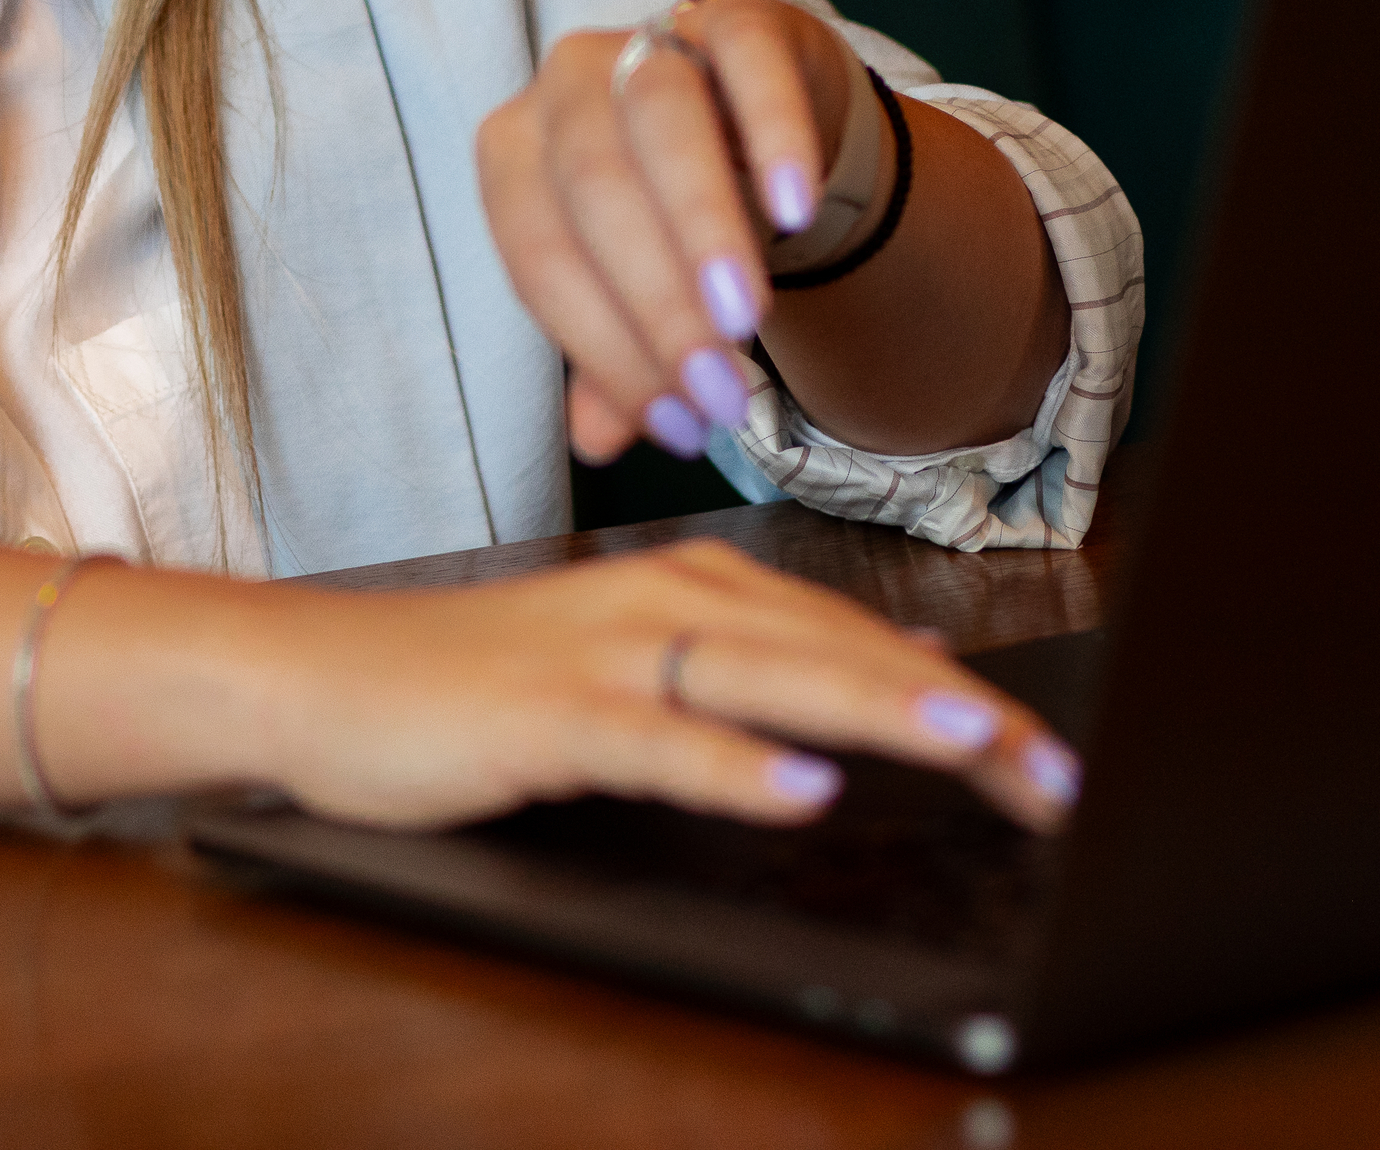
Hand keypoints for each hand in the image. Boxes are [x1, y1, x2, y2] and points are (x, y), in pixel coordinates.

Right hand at [242, 537, 1077, 830]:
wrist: (324, 675)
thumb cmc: (478, 683)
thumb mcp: (630, 663)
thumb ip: (750, 665)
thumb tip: (891, 686)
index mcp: (697, 586)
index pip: (857, 643)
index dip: (961, 700)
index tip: (1046, 759)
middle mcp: (668, 600)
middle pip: (840, 658)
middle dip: (958, 716)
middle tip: (1054, 772)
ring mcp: (608, 653)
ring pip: (770, 680)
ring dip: (876, 710)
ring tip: (971, 742)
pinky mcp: (549, 715)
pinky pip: (659, 742)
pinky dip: (734, 768)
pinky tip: (799, 792)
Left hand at [477, 0, 861, 461]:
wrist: (758, 118)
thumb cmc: (670, 218)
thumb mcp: (636, 290)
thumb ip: (614, 361)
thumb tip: (597, 441)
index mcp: (514, 156)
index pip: (539, 258)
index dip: (604, 350)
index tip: (677, 425)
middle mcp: (562, 86)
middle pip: (593, 193)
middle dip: (657, 305)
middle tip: (722, 393)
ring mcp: (648, 39)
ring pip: (658, 122)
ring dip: (701, 226)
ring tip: (747, 319)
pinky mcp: (735, 16)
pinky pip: (746, 60)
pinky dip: (772, 132)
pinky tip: (797, 207)